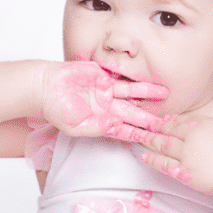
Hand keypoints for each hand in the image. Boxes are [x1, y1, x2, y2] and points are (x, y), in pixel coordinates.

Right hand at [39, 62, 168, 140]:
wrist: (44, 87)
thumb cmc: (56, 109)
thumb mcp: (76, 127)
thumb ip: (97, 127)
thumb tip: (117, 126)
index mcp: (102, 121)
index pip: (125, 129)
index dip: (140, 133)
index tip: (155, 138)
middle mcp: (107, 106)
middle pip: (133, 112)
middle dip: (150, 116)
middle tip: (168, 120)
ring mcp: (106, 89)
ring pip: (132, 92)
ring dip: (148, 93)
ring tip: (165, 93)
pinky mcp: (103, 74)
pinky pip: (121, 76)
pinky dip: (133, 77)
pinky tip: (147, 77)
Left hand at [135, 113, 212, 198]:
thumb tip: (201, 129)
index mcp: (206, 124)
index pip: (182, 120)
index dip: (170, 120)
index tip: (163, 120)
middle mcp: (193, 136)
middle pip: (169, 130)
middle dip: (155, 127)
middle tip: (144, 124)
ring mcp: (186, 154)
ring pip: (162, 144)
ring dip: (148, 140)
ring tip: (138, 137)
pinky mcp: (184, 171)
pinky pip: (163, 164)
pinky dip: (152, 159)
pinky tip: (144, 157)